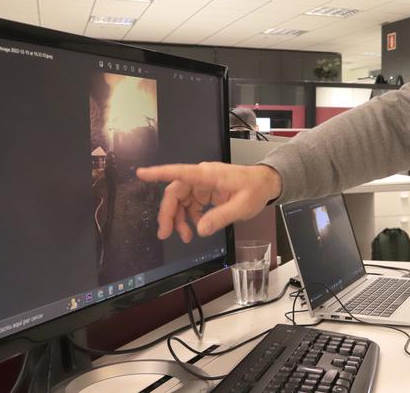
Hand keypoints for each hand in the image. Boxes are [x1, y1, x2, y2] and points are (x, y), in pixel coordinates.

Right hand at [136, 162, 281, 242]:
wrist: (267, 183)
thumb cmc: (256, 189)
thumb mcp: (242, 206)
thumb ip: (220, 217)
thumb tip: (200, 229)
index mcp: (209, 175)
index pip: (180, 172)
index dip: (159, 173)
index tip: (141, 173)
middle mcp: (202, 177)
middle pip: (175, 192)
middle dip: (168, 213)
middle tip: (165, 233)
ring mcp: (203, 184)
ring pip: (181, 200)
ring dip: (178, 218)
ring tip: (185, 236)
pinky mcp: (206, 191)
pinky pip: (190, 204)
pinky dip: (190, 217)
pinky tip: (196, 227)